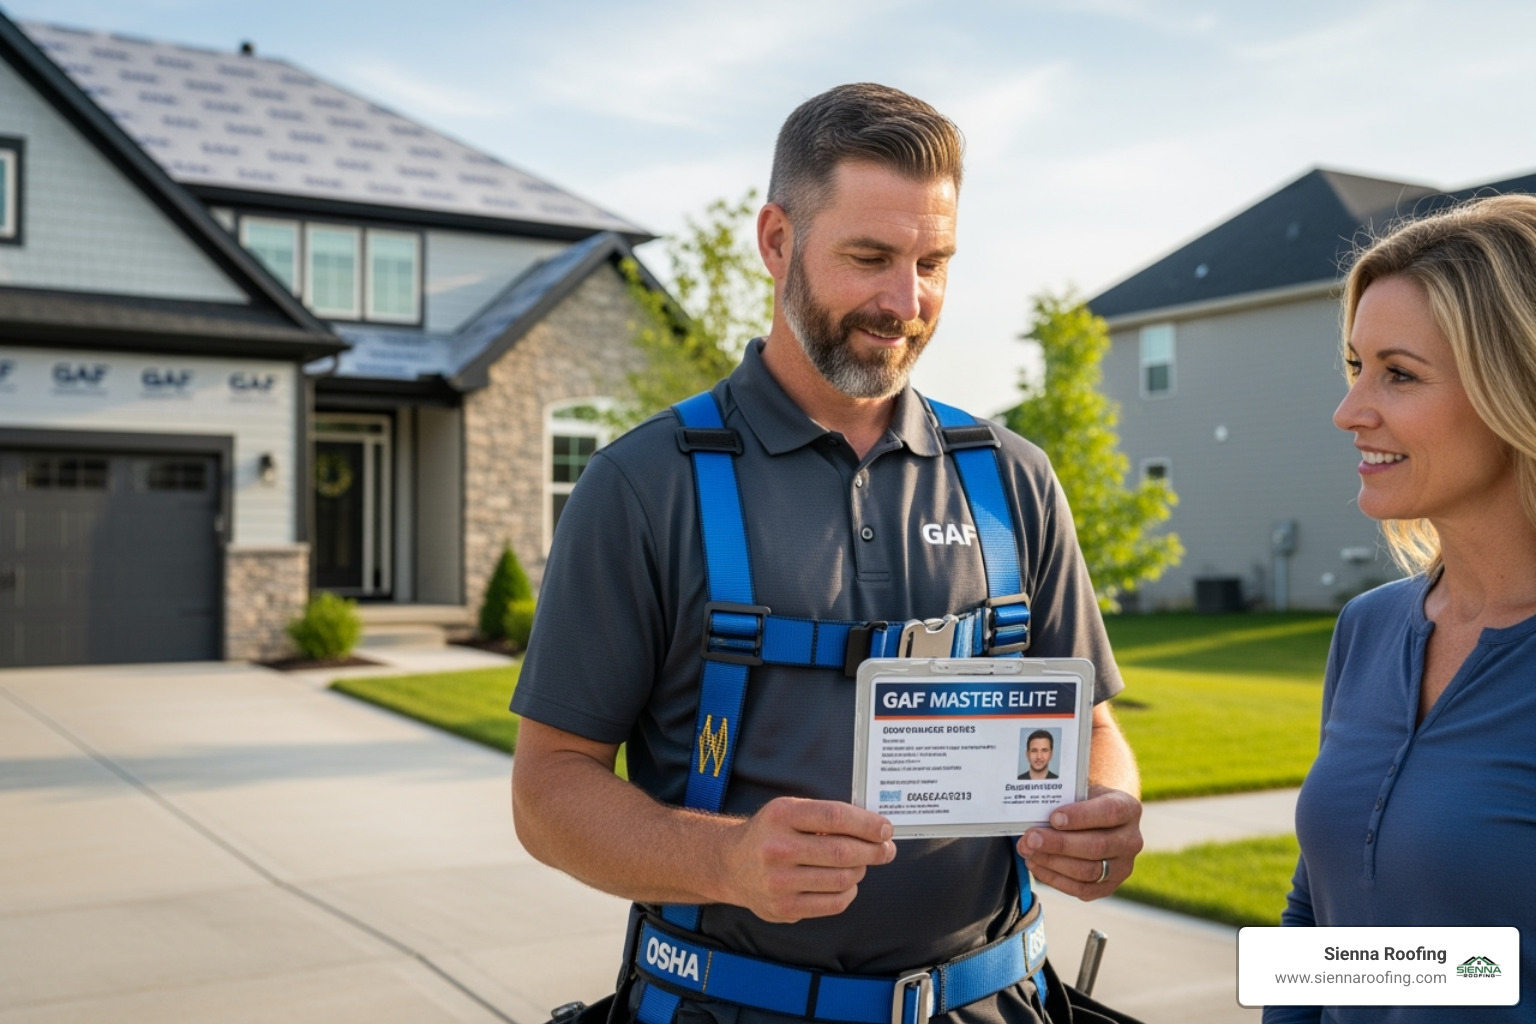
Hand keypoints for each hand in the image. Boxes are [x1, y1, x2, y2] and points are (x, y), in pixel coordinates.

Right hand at [719, 797, 896, 923]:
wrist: (731, 864)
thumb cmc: (770, 833)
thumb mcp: (789, 810)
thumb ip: (826, 816)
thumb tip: (874, 829)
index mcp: (781, 816)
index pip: (835, 817)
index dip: (867, 824)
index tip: (885, 828)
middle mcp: (777, 848)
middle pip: (842, 851)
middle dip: (873, 851)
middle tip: (886, 849)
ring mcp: (779, 882)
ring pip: (842, 879)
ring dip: (860, 871)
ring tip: (860, 864)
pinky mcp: (784, 909)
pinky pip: (834, 903)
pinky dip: (848, 892)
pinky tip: (845, 883)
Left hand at [1016, 785, 1141, 899]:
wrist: (1097, 820)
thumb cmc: (1085, 802)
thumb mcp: (1081, 791)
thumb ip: (1064, 798)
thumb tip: (1033, 807)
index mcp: (1128, 809)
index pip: (1110, 812)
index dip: (1081, 816)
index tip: (1054, 817)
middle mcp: (1131, 840)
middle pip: (1097, 846)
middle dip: (1059, 844)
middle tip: (1031, 838)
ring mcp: (1122, 867)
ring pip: (1088, 871)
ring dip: (1053, 862)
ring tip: (1028, 851)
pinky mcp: (1108, 886)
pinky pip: (1082, 889)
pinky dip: (1054, 878)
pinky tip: (1036, 865)